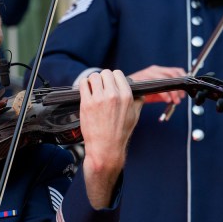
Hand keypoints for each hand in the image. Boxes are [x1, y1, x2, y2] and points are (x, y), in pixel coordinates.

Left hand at [78, 69, 142, 207]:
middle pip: (105, 73)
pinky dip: (84, 85)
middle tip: (101, 87)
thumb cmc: (120, 133)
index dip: (113, 78)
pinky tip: (86, 90)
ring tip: (93, 88)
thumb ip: (138, 101)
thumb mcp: (135, 116)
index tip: (110, 83)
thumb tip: (139, 92)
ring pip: (94, 77)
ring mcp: (99, 99)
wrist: (106, 148)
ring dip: (93, 81)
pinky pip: (83, 84)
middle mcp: (113, 95)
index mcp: (126, 96)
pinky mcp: (86, 103)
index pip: (118, 74)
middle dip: (103, 79)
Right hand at [128, 65, 186, 104]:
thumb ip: (167, 92)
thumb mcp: (156, 91)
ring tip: (175, 101)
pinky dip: (165, 94)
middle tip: (181, 98)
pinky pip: (158, 86)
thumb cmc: (139, 92)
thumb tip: (179, 97)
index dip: (183, 80)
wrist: (123, 92)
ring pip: (166, 80)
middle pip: (173, 74)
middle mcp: (154, 70)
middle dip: (179, 88)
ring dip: (173, 92)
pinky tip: (167, 100)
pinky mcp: (143, 80)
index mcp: (158, 70)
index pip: (176, 70)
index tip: (185, 90)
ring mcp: (148, 73)